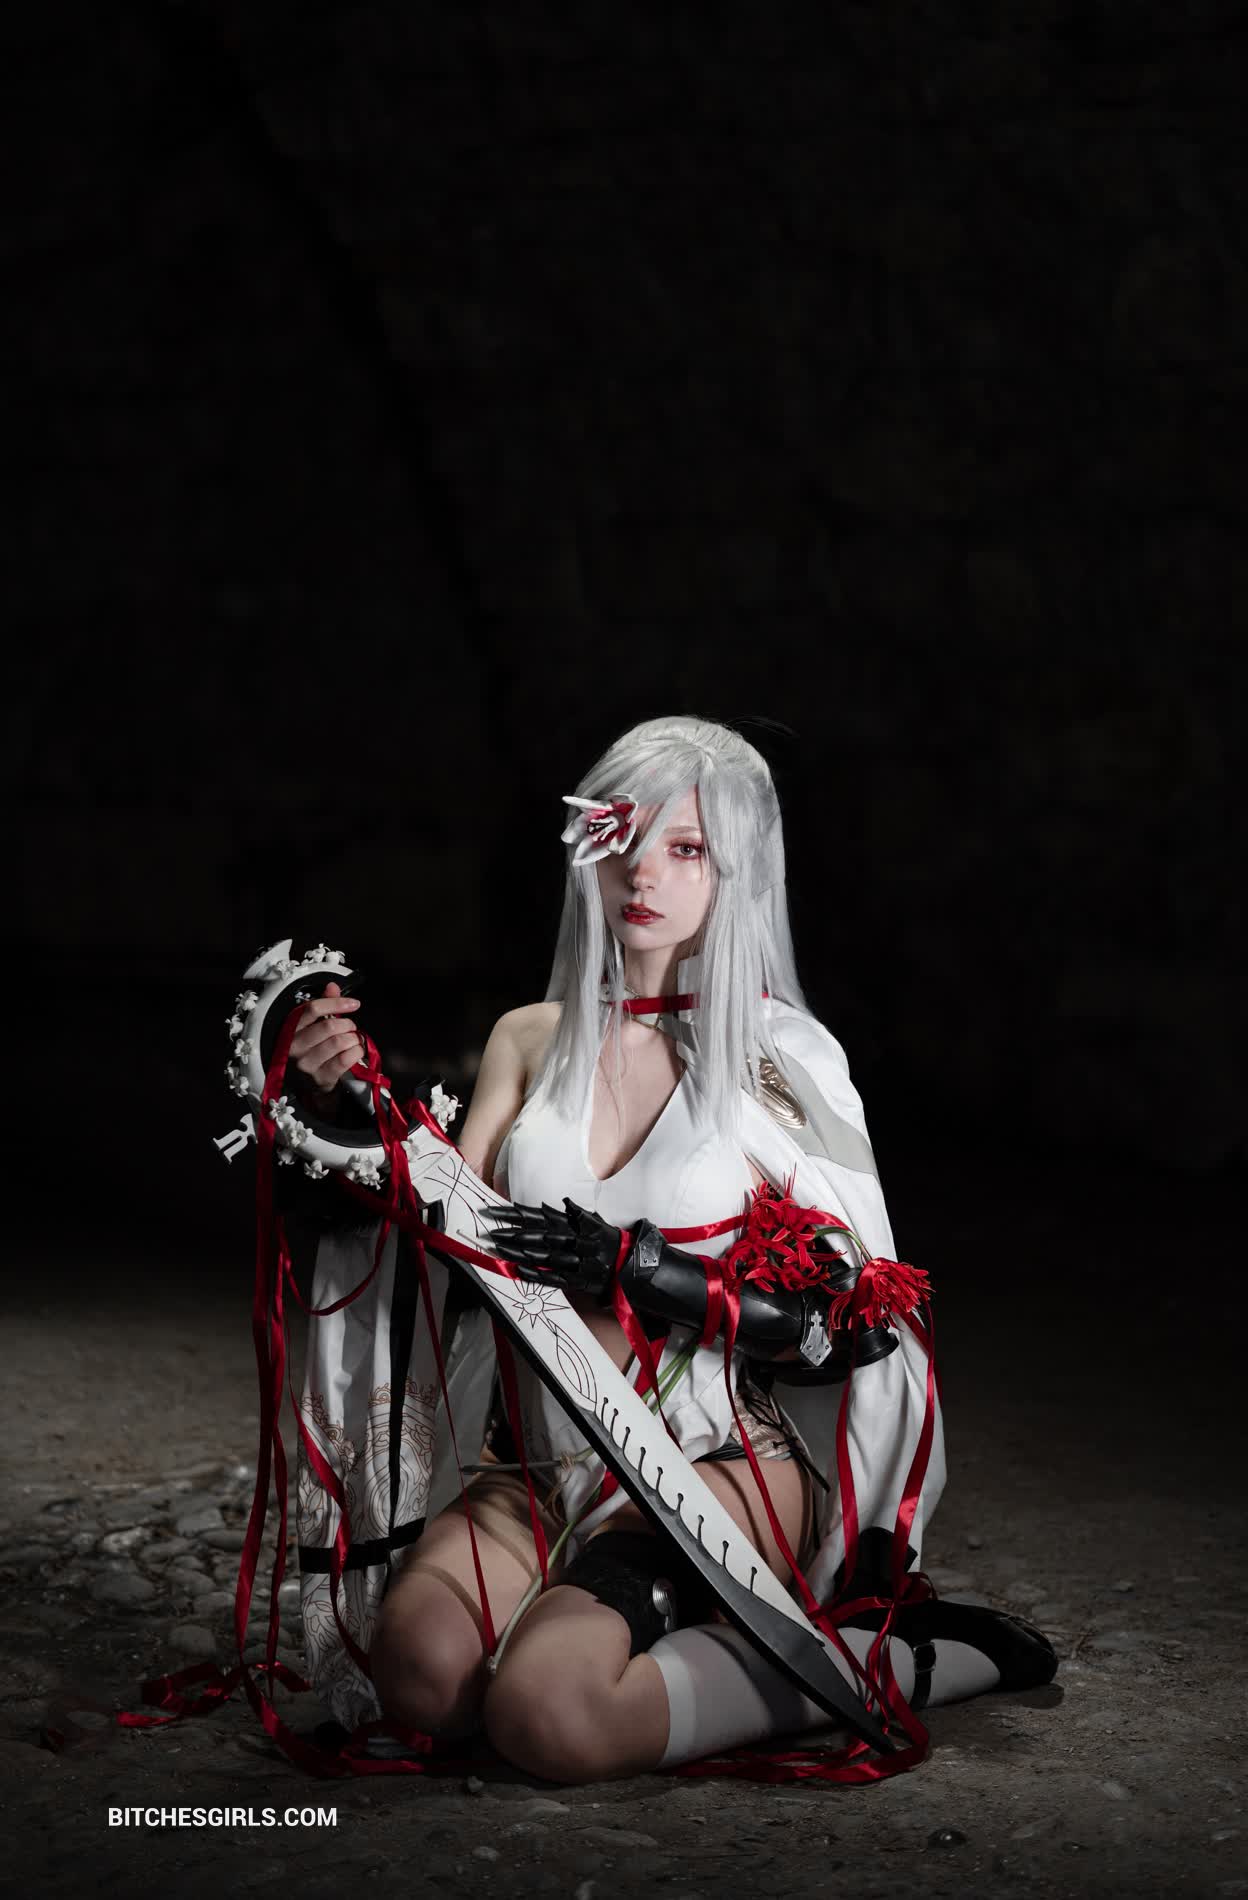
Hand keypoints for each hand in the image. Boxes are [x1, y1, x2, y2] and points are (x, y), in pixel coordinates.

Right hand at [288, 981, 363, 1102]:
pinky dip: (357, 1052)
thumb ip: (323, 1006)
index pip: (313, 1009)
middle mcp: (295, 1047)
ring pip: (339, 1042)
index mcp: (291, 1030)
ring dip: (353, 1038)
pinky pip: (345, 1059)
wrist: (309, 1086)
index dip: (336, 1003)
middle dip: (347, 1024)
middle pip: (329, 1026)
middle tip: (350, 1028)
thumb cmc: (312, 1051)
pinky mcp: (320, 1078)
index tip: (354, 1004)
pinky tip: (356, 1051)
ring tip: (353, 1040)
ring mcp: (306, 1064)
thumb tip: (332, 986)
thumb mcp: (312, 1027)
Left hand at [480, 1196, 622, 1300]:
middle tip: (491, 1231)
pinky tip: (519, 1270)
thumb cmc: (606, 1240)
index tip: (494, 1211)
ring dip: (520, 1252)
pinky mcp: (576, 1279)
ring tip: (499, 1248)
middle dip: (513, 1232)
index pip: (537, 1216)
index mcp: (571, 1224)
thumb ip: (574, 1213)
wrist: (628, 1263)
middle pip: (537, 1234)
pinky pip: (553, 1277)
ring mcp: (573, 1260)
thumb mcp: (593, 1221)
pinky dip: (537, 1274)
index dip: (515, 1214)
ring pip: (542, 1255)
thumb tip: (563, 1202)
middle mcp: (571, 1239)